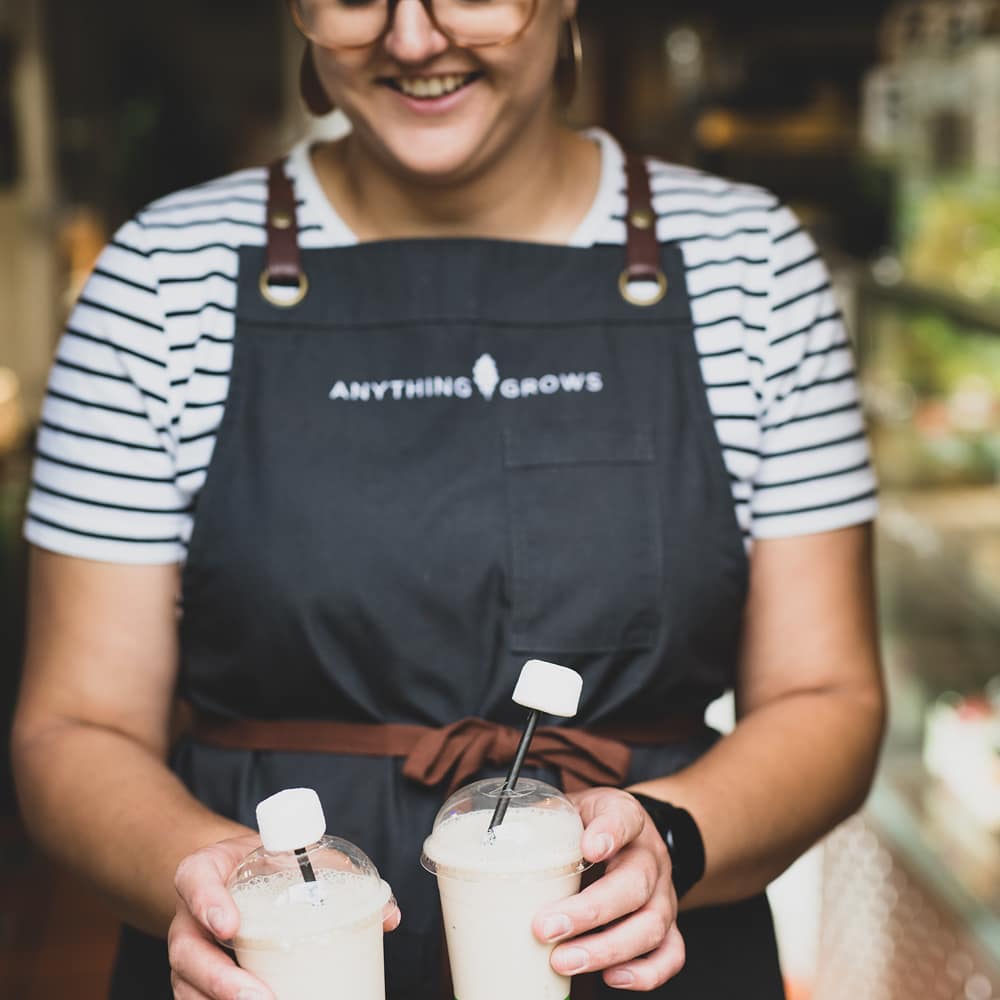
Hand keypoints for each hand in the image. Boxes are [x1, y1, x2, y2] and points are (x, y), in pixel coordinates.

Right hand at [168, 833, 401, 998]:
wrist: (231, 872)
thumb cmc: (266, 862)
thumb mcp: (294, 854)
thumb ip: (338, 875)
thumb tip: (389, 916)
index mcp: (205, 873)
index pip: (194, 881)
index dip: (207, 903)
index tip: (231, 926)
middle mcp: (188, 916)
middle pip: (188, 951)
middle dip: (221, 981)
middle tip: (258, 997)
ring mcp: (188, 953)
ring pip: (188, 987)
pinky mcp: (194, 981)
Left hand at [532, 788, 684, 991]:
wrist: (630, 835)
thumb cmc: (590, 824)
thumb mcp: (571, 807)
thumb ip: (545, 818)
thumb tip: (499, 836)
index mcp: (626, 817)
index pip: (624, 818)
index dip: (610, 833)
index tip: (589, 848)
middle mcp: (650, 856)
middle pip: (634, 885)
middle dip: (589, 912)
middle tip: (544, 928)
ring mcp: (663, 894)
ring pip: (651, 926)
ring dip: (606, 949)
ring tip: (562, 962)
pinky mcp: (668, 926)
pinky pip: (670, 954)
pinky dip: (644, 973)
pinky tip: (609, 978)